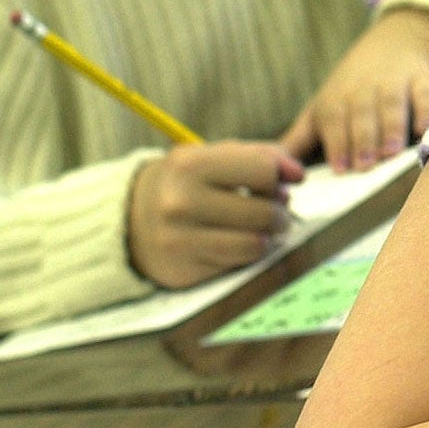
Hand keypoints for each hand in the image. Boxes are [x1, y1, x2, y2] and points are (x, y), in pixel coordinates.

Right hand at [127, 141, 305, 288]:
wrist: (131, 219)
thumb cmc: (188, 182)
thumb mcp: (215, 156)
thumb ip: (261, 156)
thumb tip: (297, 174)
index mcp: (190, 164)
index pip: (264, 170)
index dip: (281, 176)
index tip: (284, 180)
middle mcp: (180, 202)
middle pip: (264, 212)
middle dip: (280, 211)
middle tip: (275, 209)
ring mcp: (179, 240)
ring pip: (256, 243)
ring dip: (270, 236)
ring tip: (263, 227)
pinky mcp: (183, 270)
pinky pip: (238, 264)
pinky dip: (248, 253)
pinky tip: (240, 242)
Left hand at [280, 8, 428, 171]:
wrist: (393, 45)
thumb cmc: (351, 90)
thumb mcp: (321, 109)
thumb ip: (299, 140)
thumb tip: (273, 168)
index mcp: (336, 100)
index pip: (333, 120)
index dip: (337, 143)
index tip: (341, 169)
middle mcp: (364, 88)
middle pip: (362, 113)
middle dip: (362, 139)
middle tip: (365, 166)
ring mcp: (395, 81)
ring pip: (392, 104)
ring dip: (391, 128)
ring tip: (391, 153)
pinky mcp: (423, 79)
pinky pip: (426, 94)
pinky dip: (426, 111)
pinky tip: (424, 130)